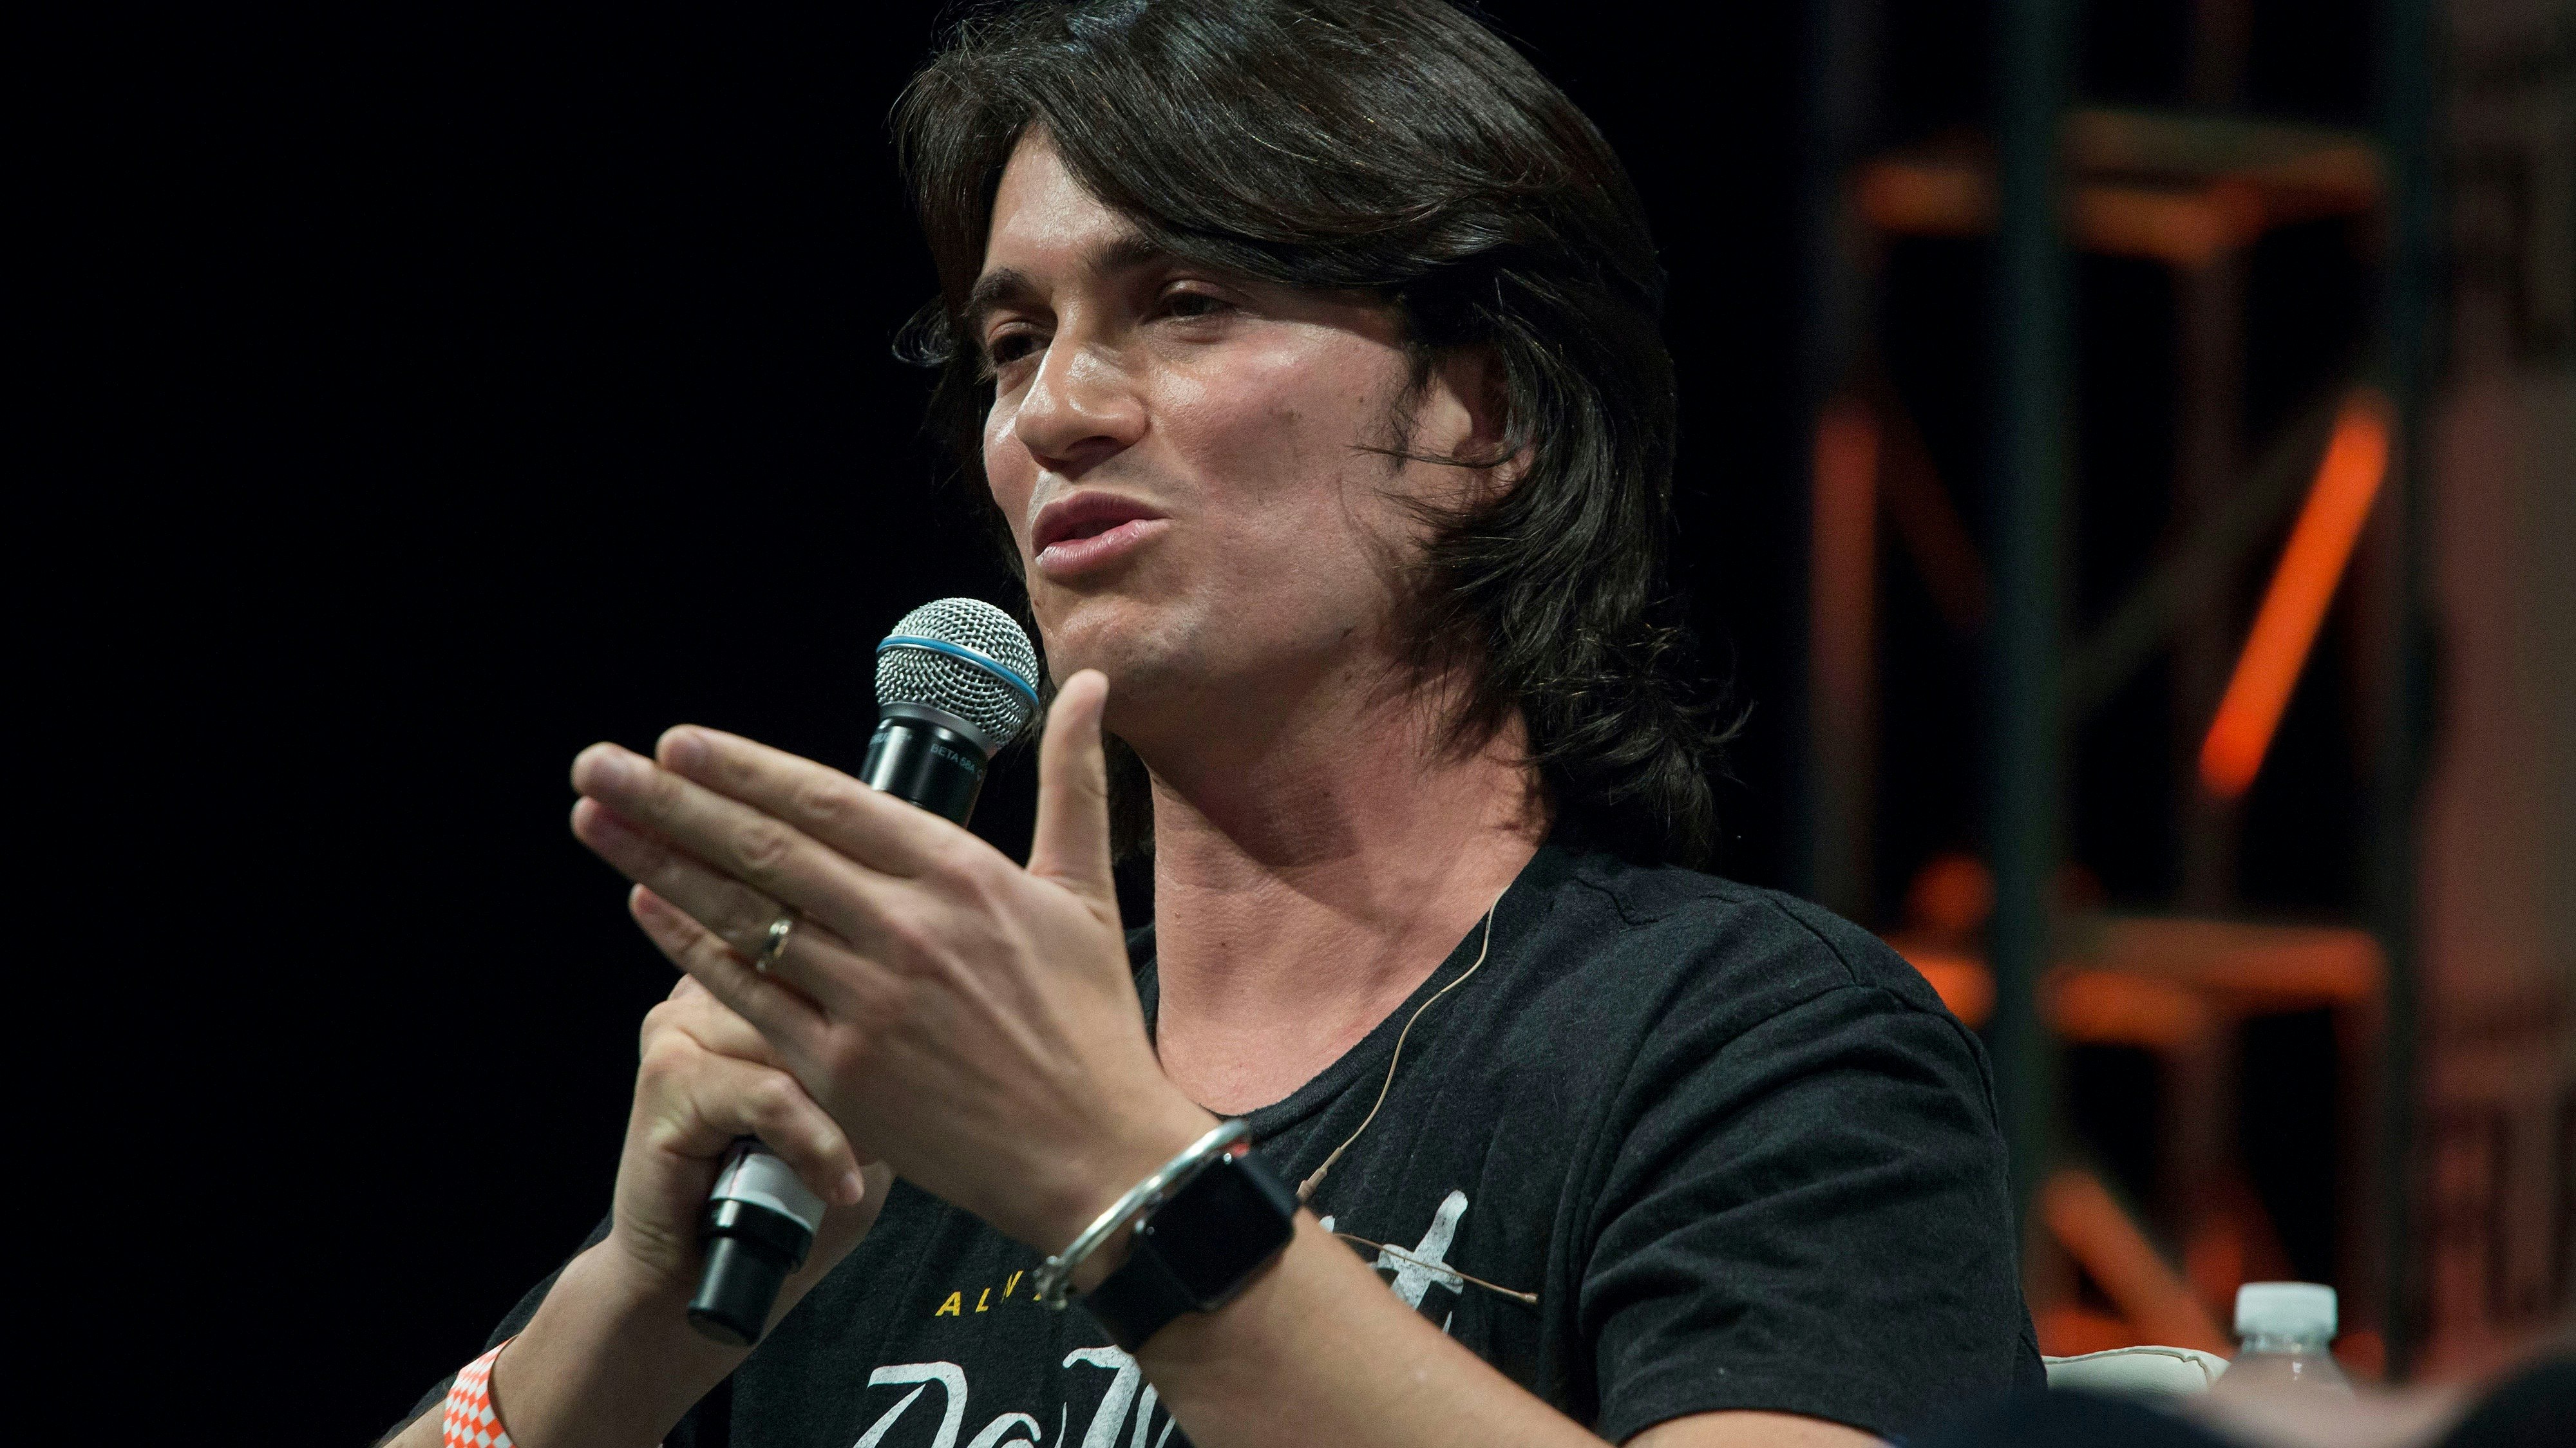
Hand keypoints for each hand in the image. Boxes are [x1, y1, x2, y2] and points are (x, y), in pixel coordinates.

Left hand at [568, 670, 1213, 1259]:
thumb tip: (1087, 684)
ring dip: (657, 862)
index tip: (676, 740)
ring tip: (594, 818)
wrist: (1094, 1155)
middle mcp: (906, 930)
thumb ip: (1072, 779)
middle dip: (669, 800)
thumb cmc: (1091, 1023)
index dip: (743, 768)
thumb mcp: (1085, 888)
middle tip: (597, 762)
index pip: (828, 802)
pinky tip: (646, 905)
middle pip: (765, 849)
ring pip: (743, 916)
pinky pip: (749, 995)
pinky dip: (692, 947)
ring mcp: (867, 1003)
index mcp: (961, 875)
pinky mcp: (841, 1072)